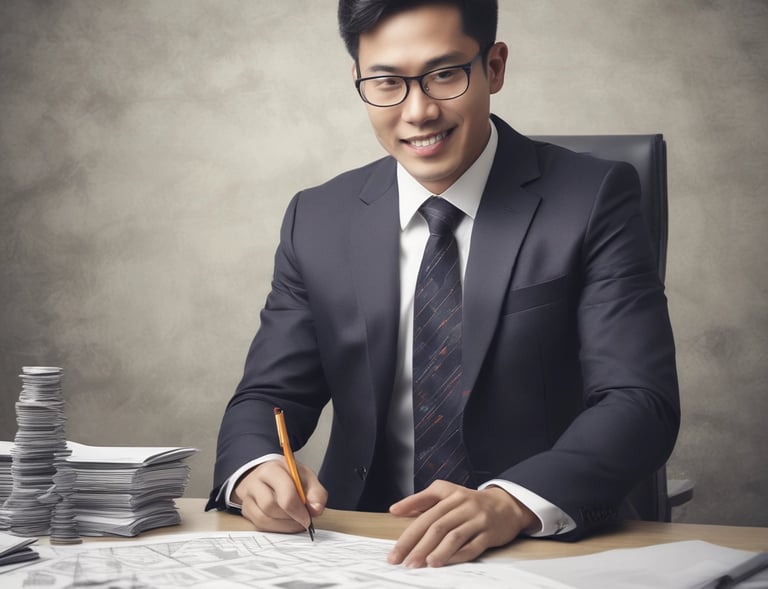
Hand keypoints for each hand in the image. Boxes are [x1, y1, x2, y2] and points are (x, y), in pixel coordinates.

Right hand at [233, 458, 326, 533]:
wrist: (269, 474)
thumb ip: (316, 493)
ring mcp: (247, 496)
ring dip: (282, 525)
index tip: (308, 519)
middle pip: (270, 506)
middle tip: (302, 521)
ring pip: (262, 518)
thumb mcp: (306, 478)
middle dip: (290, 518)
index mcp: (273, 469)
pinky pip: (258, 525)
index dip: (298, 510)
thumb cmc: (289, 477)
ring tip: (294, 522)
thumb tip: (315, 510)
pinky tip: (284, 523)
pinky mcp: (246, 509)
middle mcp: (256, 481)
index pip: (284, 492)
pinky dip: (274, 528)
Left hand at [387, 481, 537, 567]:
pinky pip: (473, 546)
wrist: (506, 505)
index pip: (424, 515)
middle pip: (437, 527)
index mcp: (449, 494)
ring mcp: (477, 519)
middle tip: (405, 562)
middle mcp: (463, 505)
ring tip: (424, 564)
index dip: (408, 534)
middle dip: (418, 546)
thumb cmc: (470, 502)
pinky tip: (446, 562)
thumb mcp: (445, 492)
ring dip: (438, 552)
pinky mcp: (489, 533)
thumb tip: (395, 509)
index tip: (395, 551)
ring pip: (454, 536)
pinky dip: (458, 555)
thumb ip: (420, 500)